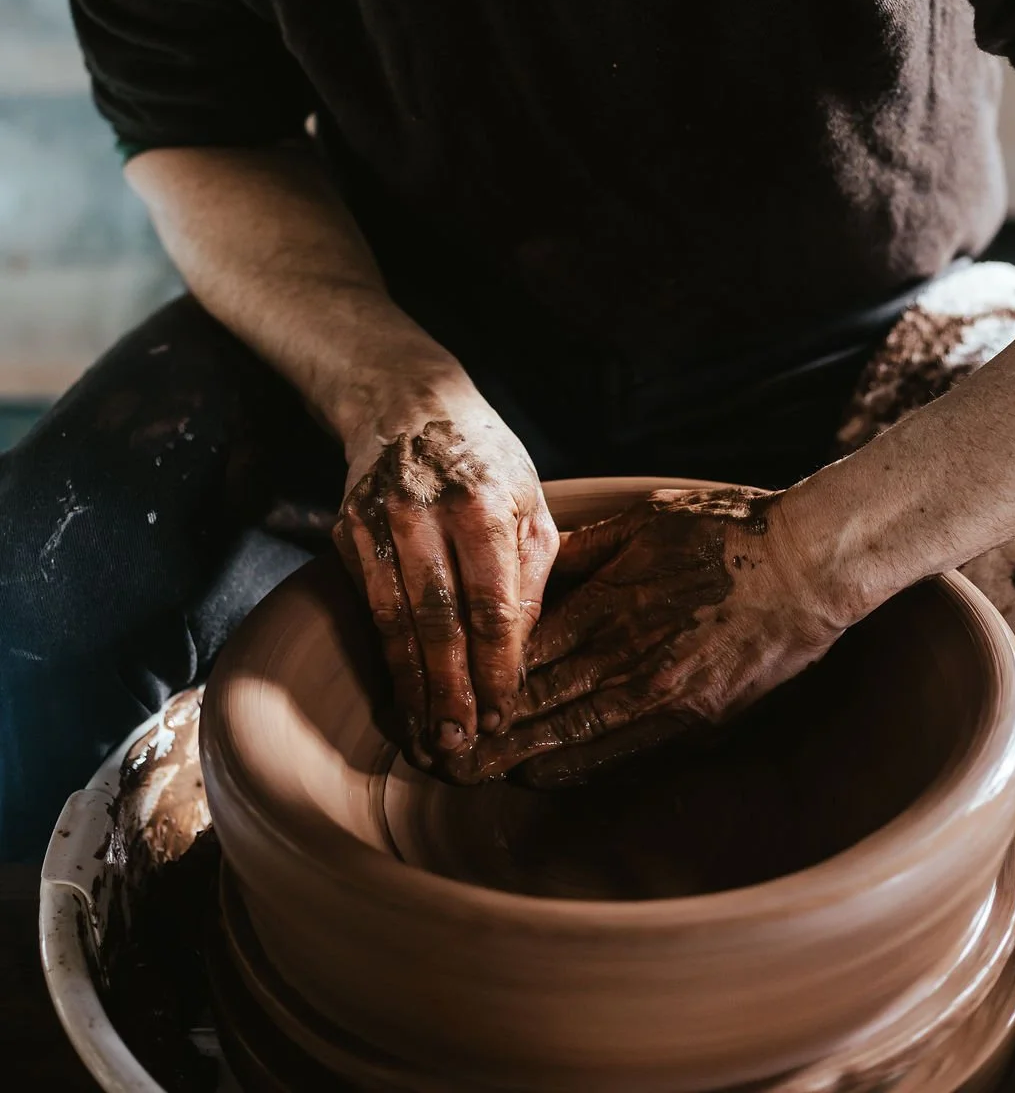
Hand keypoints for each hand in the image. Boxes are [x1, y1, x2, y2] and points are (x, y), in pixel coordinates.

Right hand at [336, 383, 558, 765]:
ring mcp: (379, 521)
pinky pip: (371, 607)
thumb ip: (530, 574)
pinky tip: (403, 694)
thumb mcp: (529, 502)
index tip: (503, 714)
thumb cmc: (486, 461)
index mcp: (485, 502)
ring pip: (396, 621)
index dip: (497, 666)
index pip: (492, 602)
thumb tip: (521, 653)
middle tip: (461, 747)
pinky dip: (387, 657)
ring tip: (429, 737)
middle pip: (440, 620)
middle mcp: (426, 511)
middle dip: (452, 690)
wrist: (409, 403)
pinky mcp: (348, 531)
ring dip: (413, 687)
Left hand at [444, 486, 846, 784]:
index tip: (437, 695)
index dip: (475, 680)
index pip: (522, 653)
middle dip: (482, 734)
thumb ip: (580, 550)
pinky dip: (577, 766)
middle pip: (538, 706)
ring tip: (471, 775)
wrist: (808, 567)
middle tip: (433, 756)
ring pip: (573, 739)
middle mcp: (630, 658)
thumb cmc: (725, 532)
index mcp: (611, 604)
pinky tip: (542, 775)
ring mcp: (664, 697)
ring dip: (518, 759)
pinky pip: (623, 752)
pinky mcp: (695, 720)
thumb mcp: (642, 522)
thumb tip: (526, 561)